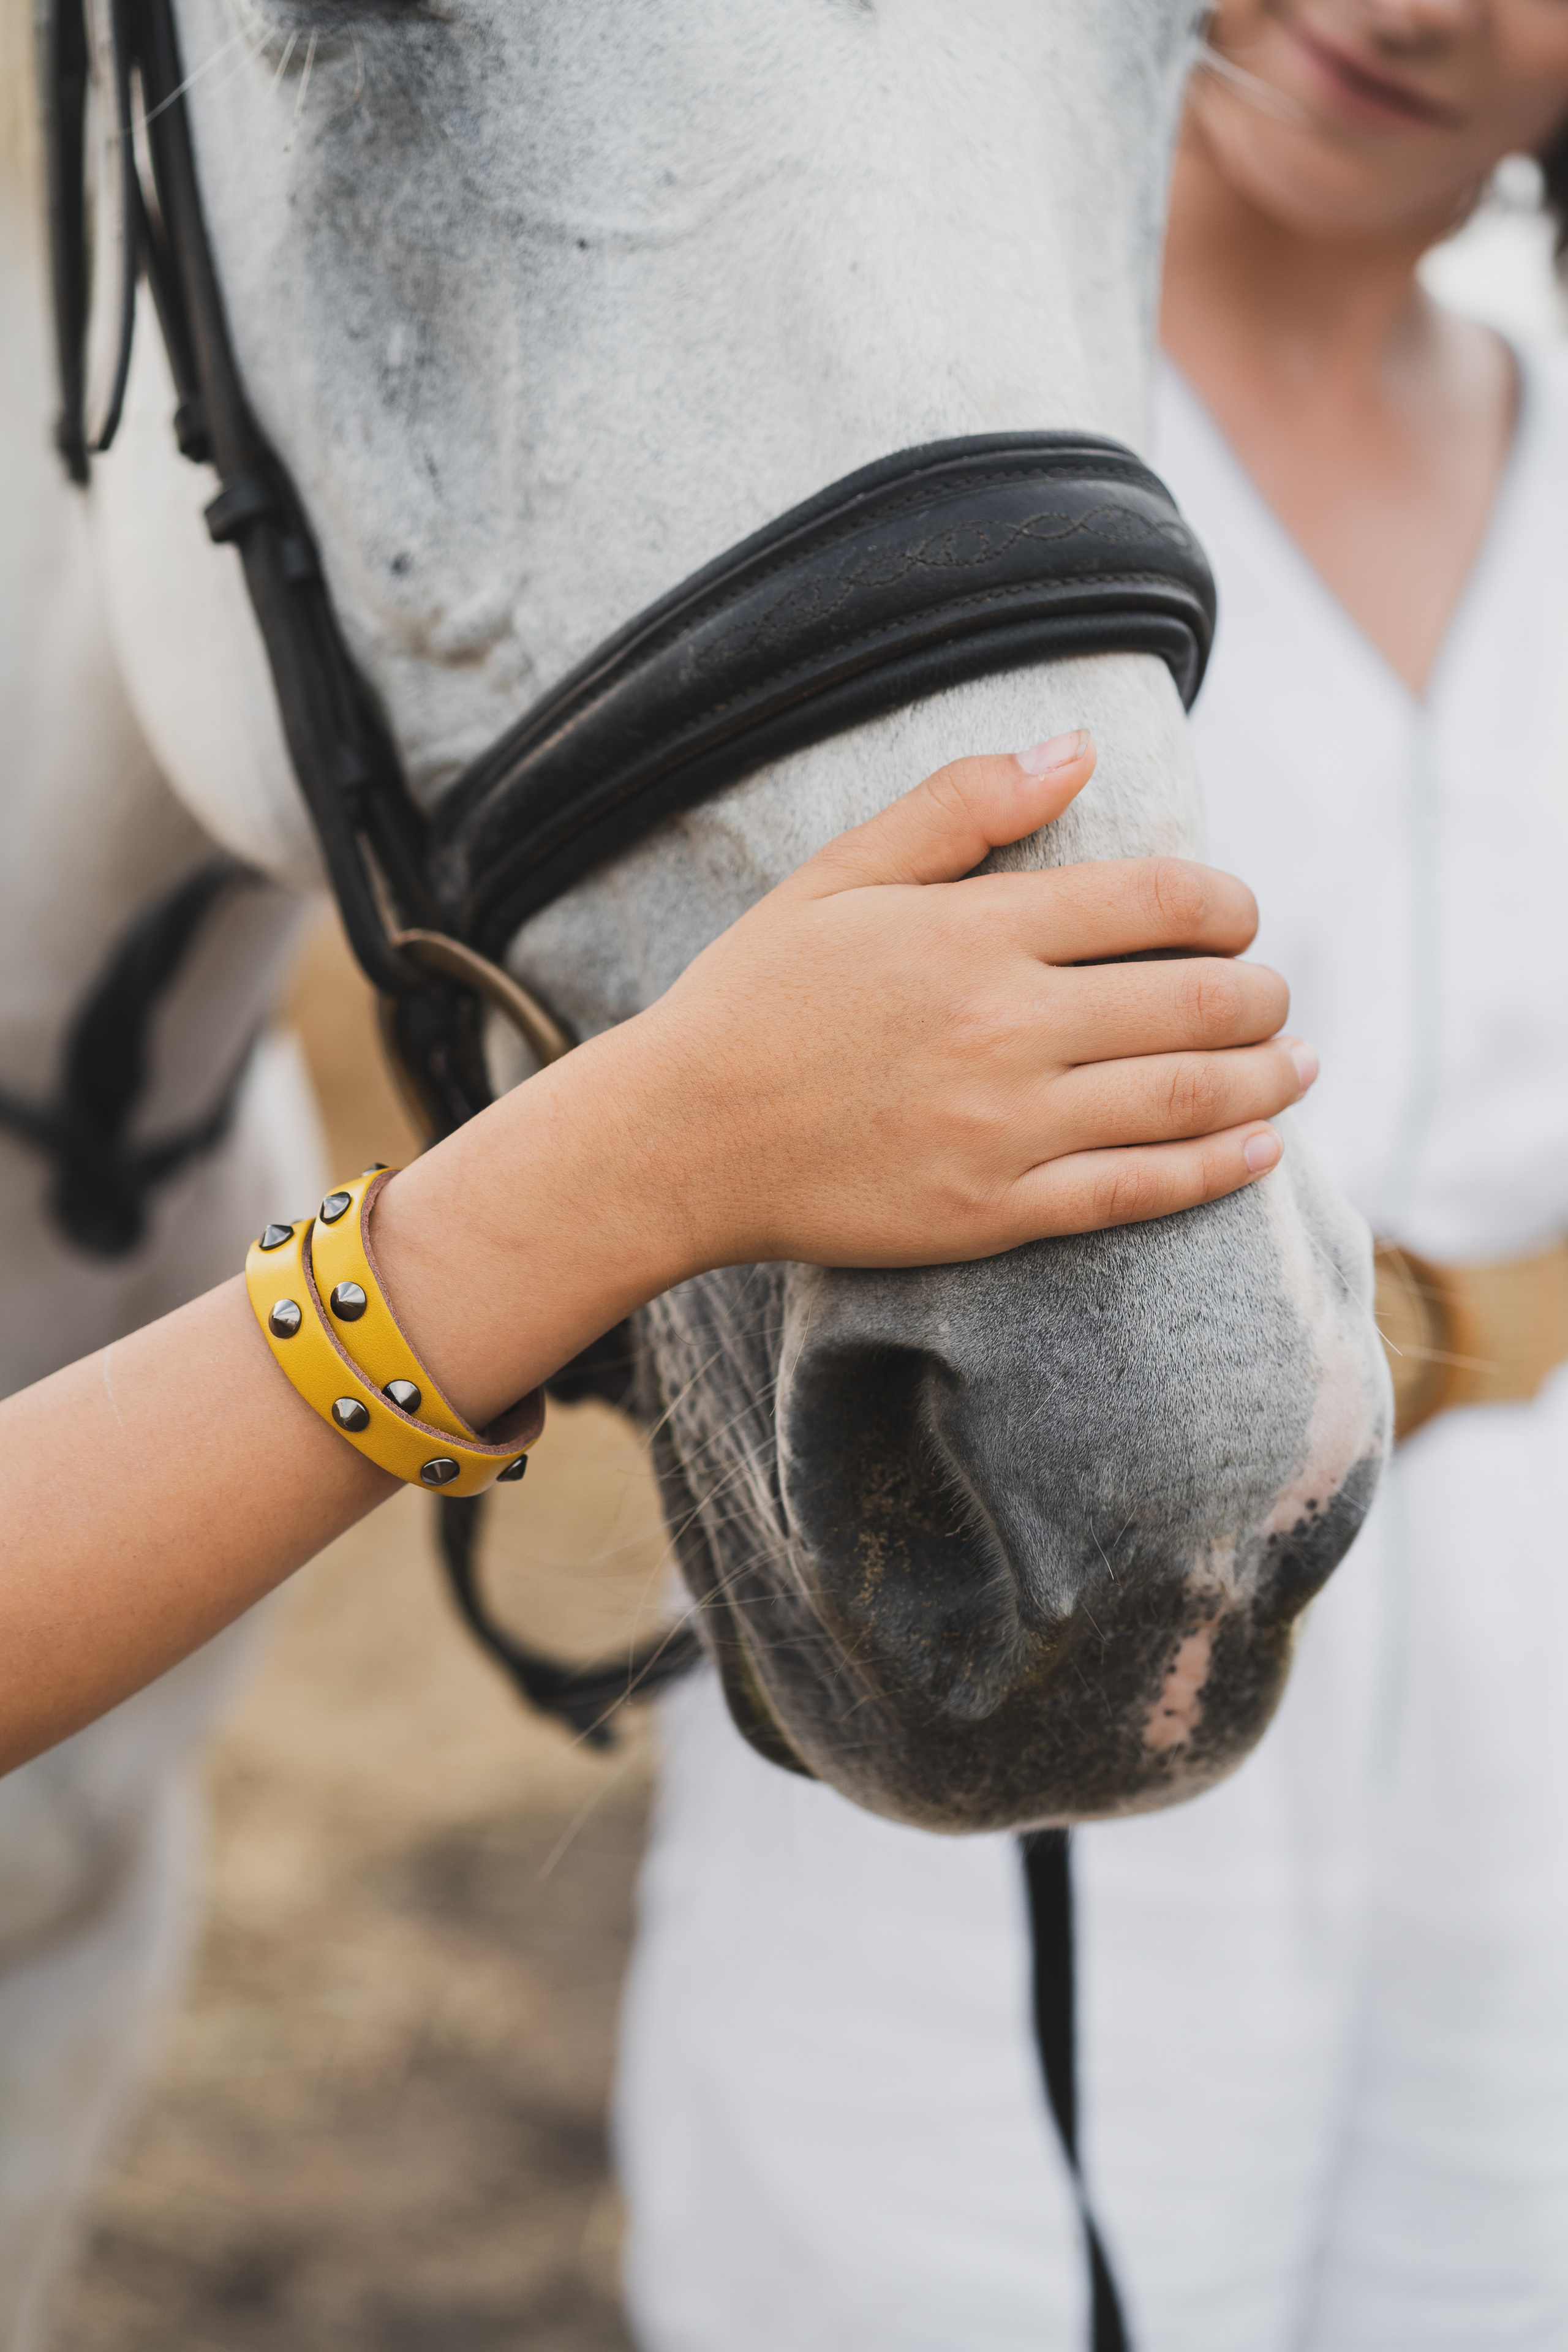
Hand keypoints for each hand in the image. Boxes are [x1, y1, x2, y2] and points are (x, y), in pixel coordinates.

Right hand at [626, 729, 1309, 1272]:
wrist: (679, 1138)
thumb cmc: (754, 998)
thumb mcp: (841, 875)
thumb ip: (961, 808)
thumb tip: (1078, 747)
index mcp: (975, 931)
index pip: (1158, 901)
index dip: (1226, 904)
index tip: (1237, 916)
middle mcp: (1006, 1027)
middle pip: (1196, 1001)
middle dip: (1260, 993)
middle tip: (1272, 994)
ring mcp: (1005, 1128)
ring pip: (1185, 1097)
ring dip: (1265, 1078)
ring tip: (1297, 1064)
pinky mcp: (993, 1212)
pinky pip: (1135, 1190)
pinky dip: (1214, 1169)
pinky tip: (1258, 1152)